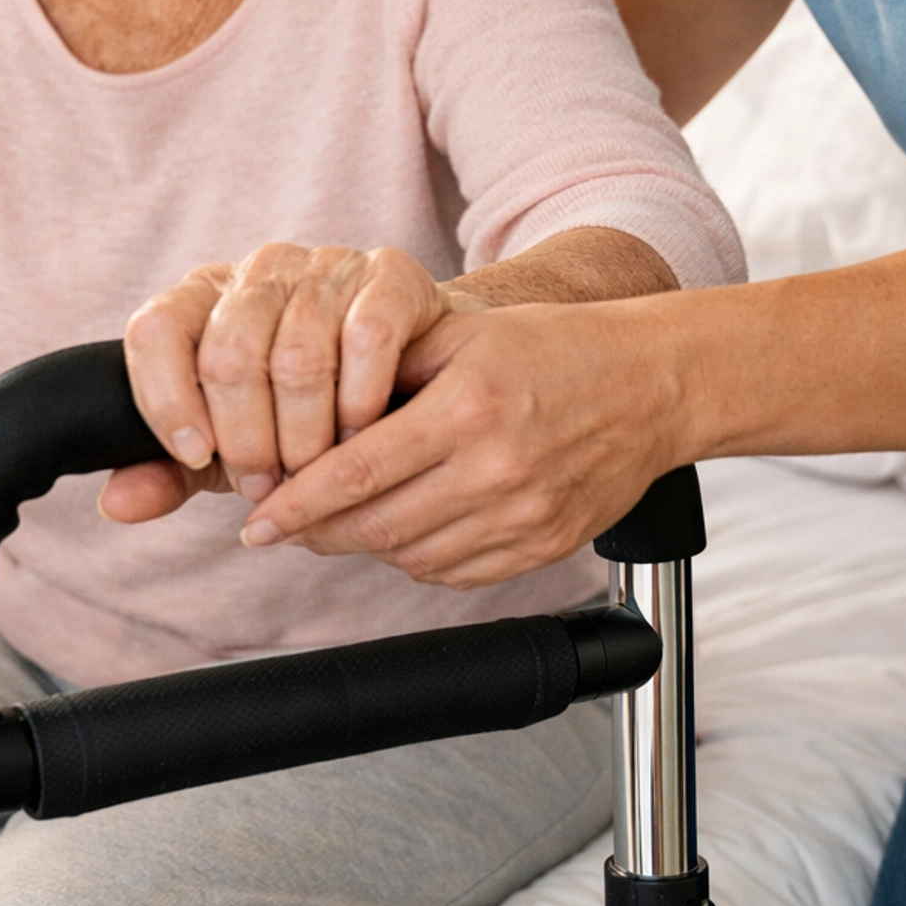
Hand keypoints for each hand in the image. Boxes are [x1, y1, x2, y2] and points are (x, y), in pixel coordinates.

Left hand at [110, 244, 477, 522]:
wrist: (409, 363)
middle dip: (247, 440)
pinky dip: (361, 401)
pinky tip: (360, 433)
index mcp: (205, 299)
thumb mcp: (233, 440)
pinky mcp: (388, 273)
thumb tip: (116, 504)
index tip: (195, 456)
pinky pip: (369, 337)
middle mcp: (259, 272)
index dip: (166, 399)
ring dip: (306, 435)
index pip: (155, 330)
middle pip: (229, 354)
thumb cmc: (306, 408)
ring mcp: (325, 266)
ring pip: (299, 355)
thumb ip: (173, 470)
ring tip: (315, 475)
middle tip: (267, 488)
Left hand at [235, 296, 686, 585]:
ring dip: (363, 545)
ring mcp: (523, 518)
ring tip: (341, 520)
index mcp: (467, 408)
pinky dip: (416, 557)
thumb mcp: (463, 332)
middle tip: (281, 523)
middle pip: (374, 527)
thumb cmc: (552, 348)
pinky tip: (406, 526)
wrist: (651, 384)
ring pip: (409, 557)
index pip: (356, 473)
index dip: (295, 504)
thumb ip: (385, 368)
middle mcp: (496, 470)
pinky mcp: (543, 548)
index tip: (254, 522)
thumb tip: (304, 413)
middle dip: (316, 531)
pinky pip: (455, 573)